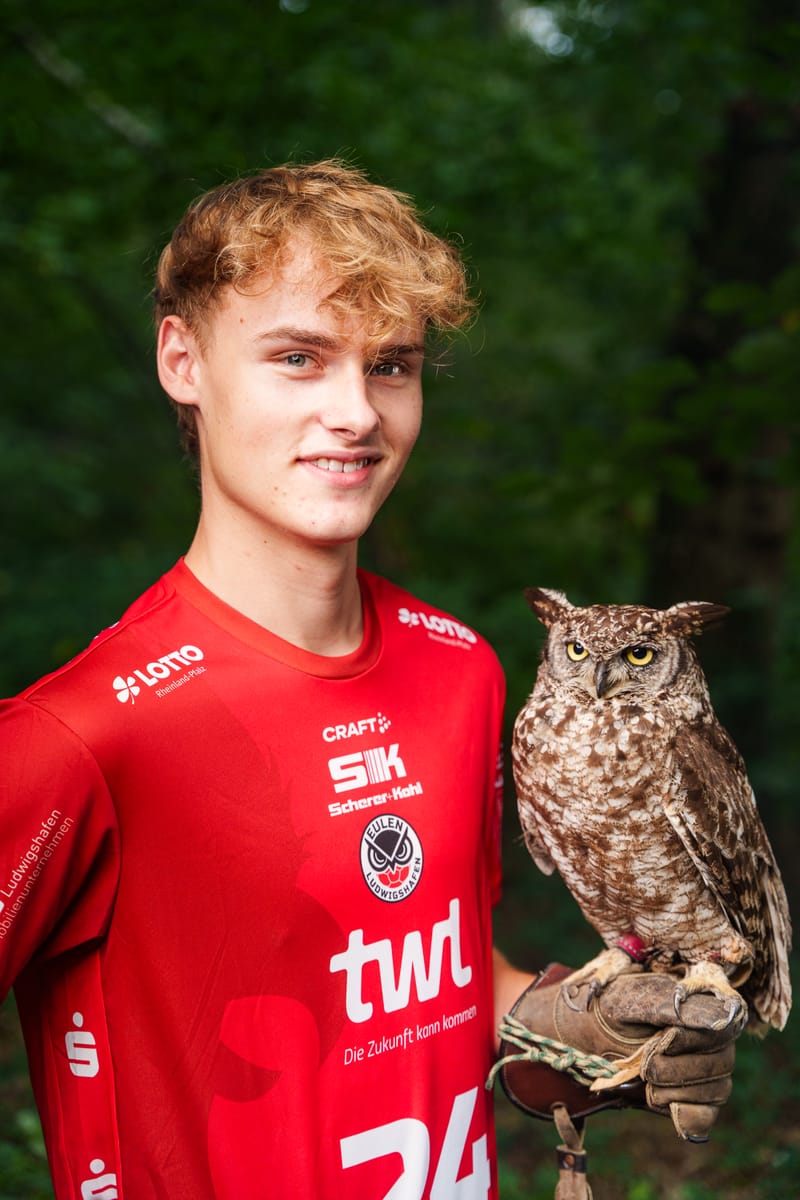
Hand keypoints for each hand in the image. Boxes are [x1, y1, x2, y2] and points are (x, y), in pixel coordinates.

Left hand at [498, 963, 743, 1140]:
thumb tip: (716, 1015)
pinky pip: (707, 1114)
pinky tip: (659, 1101)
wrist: (576, 1036)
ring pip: (715, 1088)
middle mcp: (709, 1033)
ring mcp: (705, 1066)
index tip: (664, 1038)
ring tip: (643, 1079)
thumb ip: (667, 1005)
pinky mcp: (693, 1098)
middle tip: (644, 1063)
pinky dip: (685, 1114)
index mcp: (698, 999)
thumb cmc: (600, 1008)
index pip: (725, 1022)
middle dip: (676, 1067)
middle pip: (721, 1060)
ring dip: (674, 1089)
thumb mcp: (624, 1000)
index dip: (696, 1035)